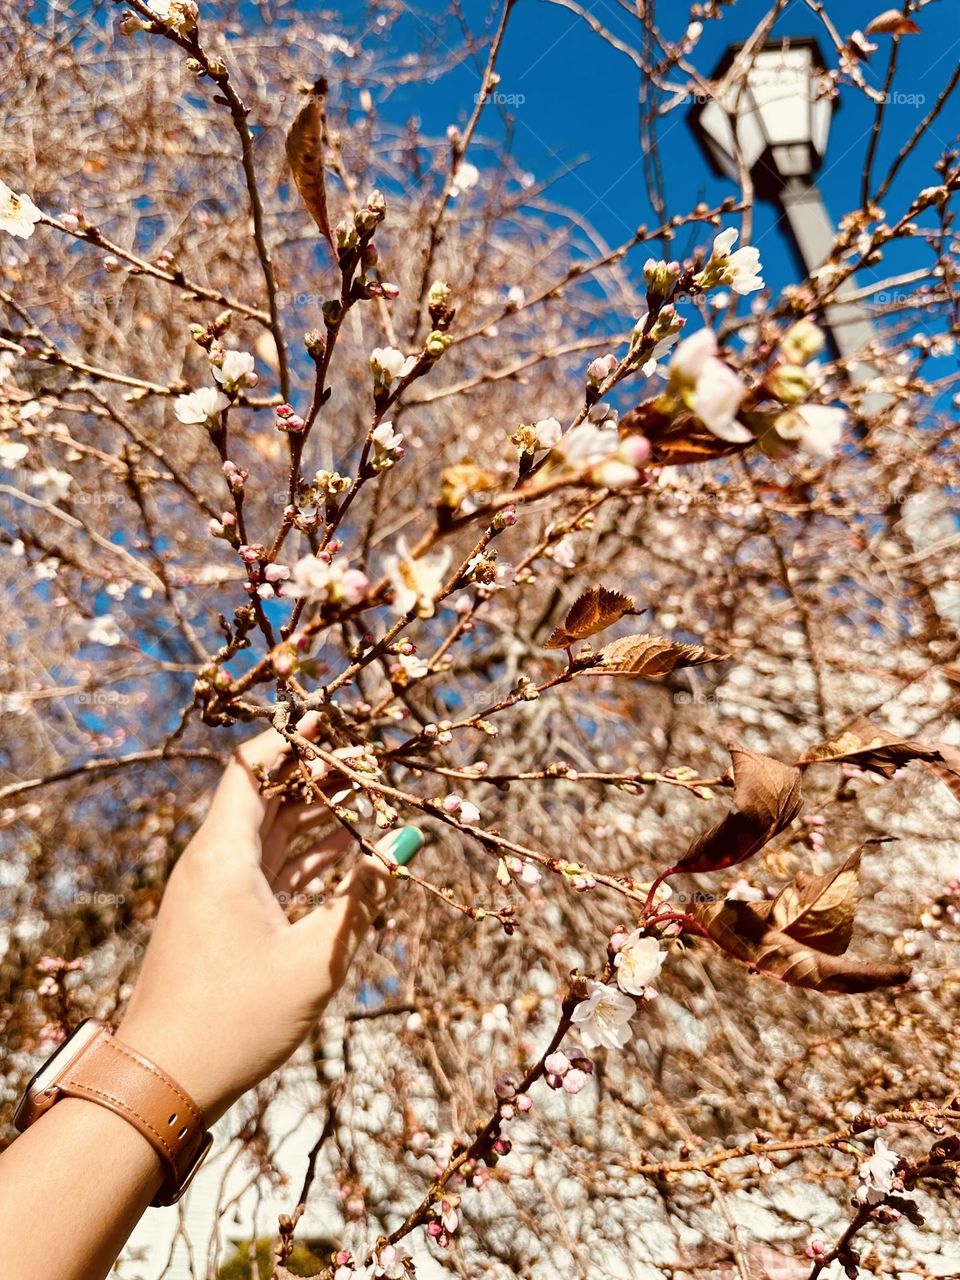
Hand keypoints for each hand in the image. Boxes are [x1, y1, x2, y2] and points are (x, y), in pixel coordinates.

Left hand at [116, 722, 420, 1121]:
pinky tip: (342, 851)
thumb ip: (362, 897)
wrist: (163, 1080)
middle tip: (367, 761)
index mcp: (223, 855)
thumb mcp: (315, 959)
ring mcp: (212, 890)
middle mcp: (212, 863)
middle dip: (316, 775)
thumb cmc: (237, 1020)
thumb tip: (405, 844)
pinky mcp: (218, 918)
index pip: (251, 768)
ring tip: (365, 797)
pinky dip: (301, 855)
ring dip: (314, 815)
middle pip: (265, 796)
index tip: (333, 720)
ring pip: (267, 833)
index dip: (292, 739)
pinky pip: (263, 868)